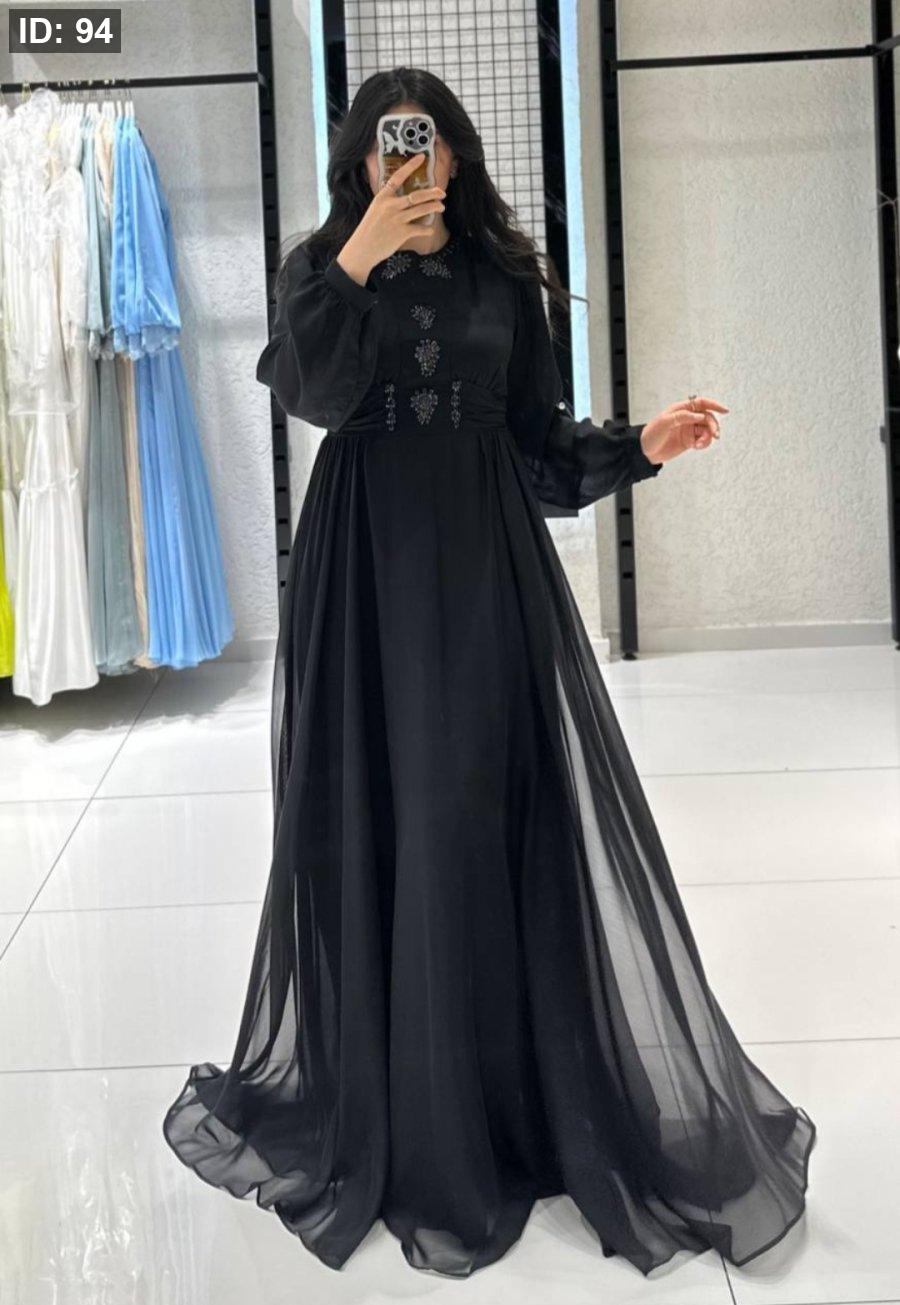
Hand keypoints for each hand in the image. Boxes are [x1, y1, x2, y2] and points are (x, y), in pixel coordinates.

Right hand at [336, 152, 445, 285]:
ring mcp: (397, 219)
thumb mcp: (375, 209)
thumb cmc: (369, 229)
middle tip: (442, 192)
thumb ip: (387, 201)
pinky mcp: (402, 233)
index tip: (422, 157)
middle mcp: (390, 206)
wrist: (362, 249)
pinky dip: (427, 229)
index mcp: (382, 197)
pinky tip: (430, 229)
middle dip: (432, 193)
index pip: (398, 177)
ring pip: (421, 210)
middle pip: (416, 195)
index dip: (410, 166)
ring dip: (434, 207)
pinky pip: (420, 229)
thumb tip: (396, 192)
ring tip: (441, 207)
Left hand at [639, 396, 728, 465]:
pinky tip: (698, 447)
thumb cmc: (651, 434)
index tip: (725, 410)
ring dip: (708, 437)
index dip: (714, 405)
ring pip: (707, 430)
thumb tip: (699, 416)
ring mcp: (689, 430)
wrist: (645, 451)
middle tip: (715, 434)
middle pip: (708, 418)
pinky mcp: (689, 441)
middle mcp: (687, 418)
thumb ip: (683, 417)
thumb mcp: (665, 422)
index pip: (701, 403)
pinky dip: (704, 443)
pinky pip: (703, 440)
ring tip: (700, 444)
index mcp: (681, 409)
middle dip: (713, 426)